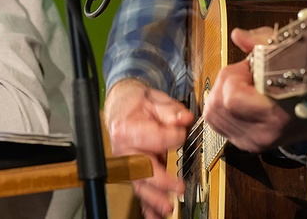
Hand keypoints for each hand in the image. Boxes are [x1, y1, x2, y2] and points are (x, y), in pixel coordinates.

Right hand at [103, 78, 194, 218]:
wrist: (122, 108)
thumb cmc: (137, 105)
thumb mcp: (154, 100)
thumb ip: (170, 111)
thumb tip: (184, 118)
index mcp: (126, 128)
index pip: (152, 137)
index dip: (171, 136)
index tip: (182, 134)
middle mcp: (124, 149)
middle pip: (141, 168)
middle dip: (160, 180)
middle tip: (178, 187)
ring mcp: (127, 164)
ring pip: (140, 185)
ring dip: (154, 199)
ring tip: (168, 208)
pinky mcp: (134, 173)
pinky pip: (140, 193)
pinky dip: (148, 207)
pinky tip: (156, 216)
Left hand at [201, 27, 306, 152]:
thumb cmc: (305, 85)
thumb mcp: (289, 55)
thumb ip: (261, 43)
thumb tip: (237, 35)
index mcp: (275, 114)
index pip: (232, 97)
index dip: (235, 76)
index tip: (250, 69)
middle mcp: (260, 133)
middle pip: (217, 104)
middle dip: (225, 82)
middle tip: (245, 76)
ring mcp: (251, 141)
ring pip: (212, 113)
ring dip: (221, 94)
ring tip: (243, 87)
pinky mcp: (243, 143)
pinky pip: (215, 122)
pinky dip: (221, 106)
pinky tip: (237, 99)